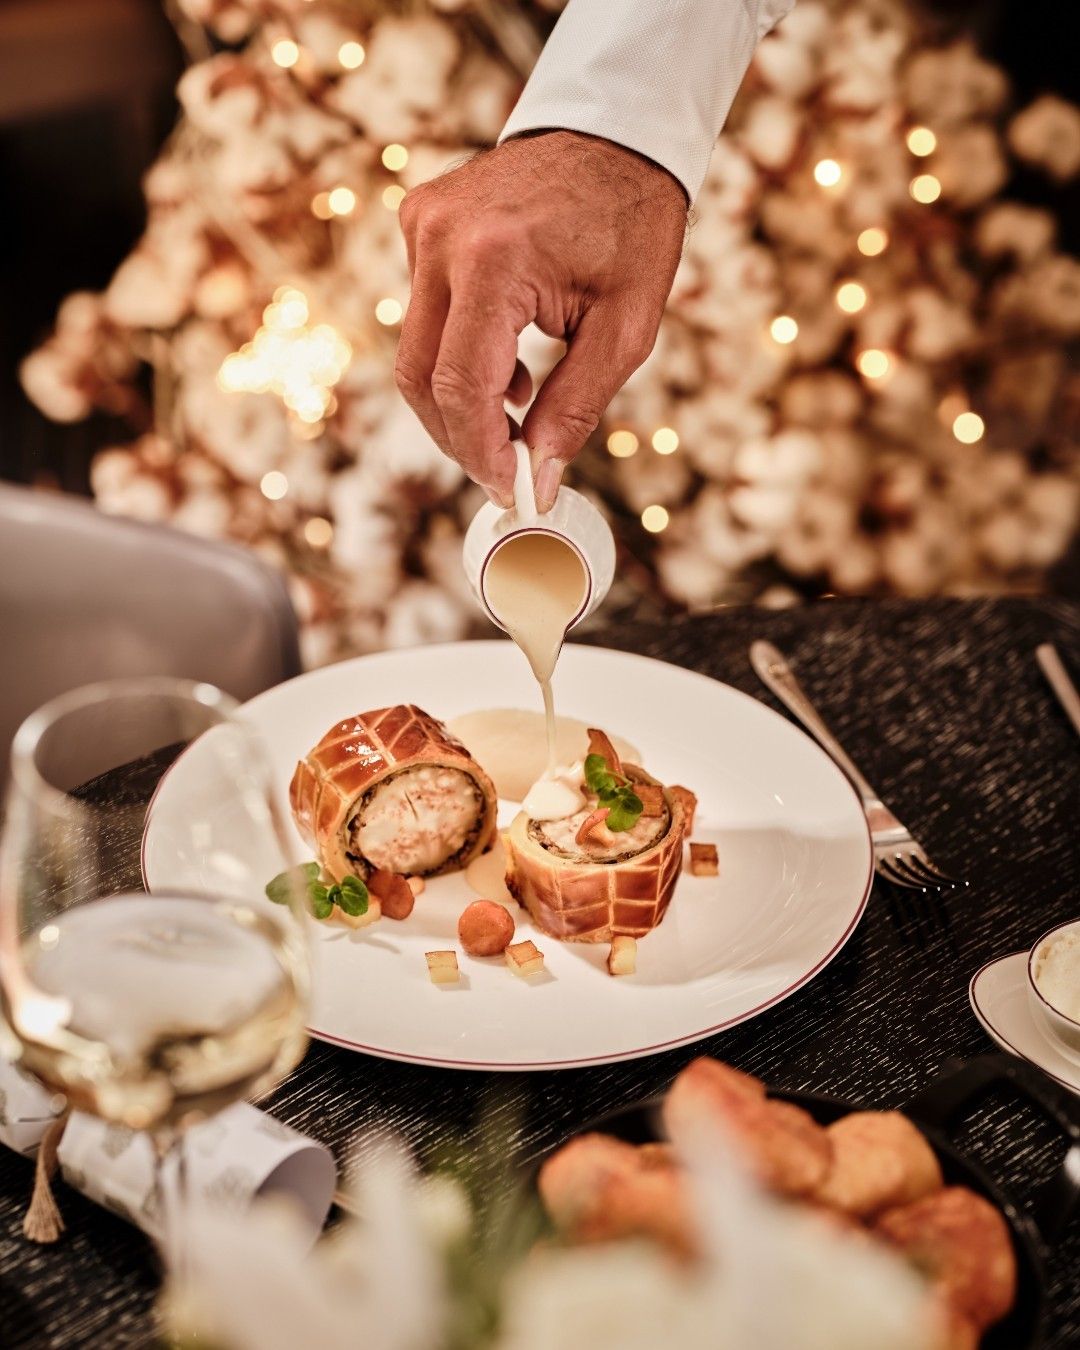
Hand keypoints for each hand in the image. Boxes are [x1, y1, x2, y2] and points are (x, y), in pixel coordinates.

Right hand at [395, 130, 686, 508]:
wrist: (616, 133)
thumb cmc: (632, 224)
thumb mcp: (625, 328)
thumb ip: (575, 407)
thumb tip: (538, 477)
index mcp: (494, 260)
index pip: (461, 386)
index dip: (480, 452)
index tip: (510, 491)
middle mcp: (441, 238)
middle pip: (420, 376)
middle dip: (460, 438)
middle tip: (506, 472)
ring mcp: (423, 225)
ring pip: (414, 350)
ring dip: (459, 399)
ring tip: (519, 411)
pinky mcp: (420, 222)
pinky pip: (423, 313)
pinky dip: (457, 355)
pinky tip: (507, 367)